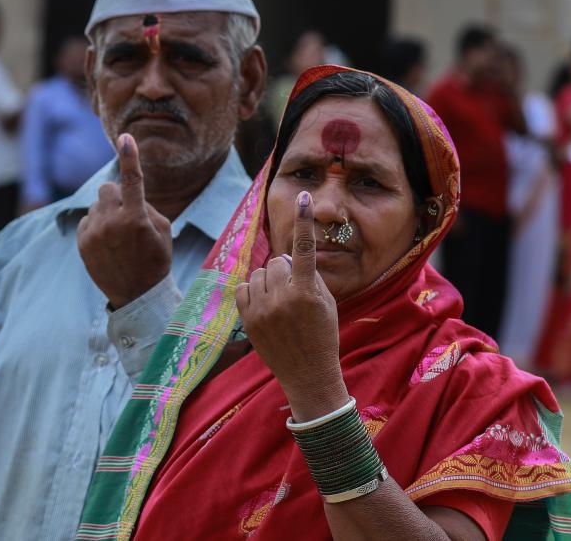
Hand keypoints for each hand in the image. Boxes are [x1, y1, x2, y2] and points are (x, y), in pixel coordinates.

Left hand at [77, 134, 171, 309]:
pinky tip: (107, 244)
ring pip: (96, 205)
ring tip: (118, 237)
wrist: (137, 295)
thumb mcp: (163, 230)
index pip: (132, 179)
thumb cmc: (156, 259)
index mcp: (137, 218)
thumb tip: (126, 192)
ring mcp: (94, 233)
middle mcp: (112, 223)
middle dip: (116, 196)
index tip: (125, 137)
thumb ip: (145, 206)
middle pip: (107, 188)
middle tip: (126, 214)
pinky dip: (97, 226)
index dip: (130, 156)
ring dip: (106, 213)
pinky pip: (88, 220)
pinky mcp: (82, 242)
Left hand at [236, 191, 348, 420]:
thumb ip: (309, 276)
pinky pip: (243, 288)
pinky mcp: (247, 320)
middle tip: (295, 292)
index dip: (304, 221)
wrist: (308, 374)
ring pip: (260, 274)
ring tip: (281, 303)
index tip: (303, 196)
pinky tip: (265, 305)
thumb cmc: (322, 335)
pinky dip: (252, 292)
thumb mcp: (326, 303)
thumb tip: (288, 258)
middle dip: (286, 271)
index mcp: (307, 293)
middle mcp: (283, 299)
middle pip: (277, 262)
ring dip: (269, 282)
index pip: (305, 248)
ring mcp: (262, 310)